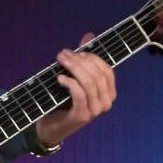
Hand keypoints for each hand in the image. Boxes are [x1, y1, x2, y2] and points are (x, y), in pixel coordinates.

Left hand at [35, 32, 116, 146]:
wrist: (53, 126)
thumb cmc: (66, 100)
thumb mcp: (76, 78)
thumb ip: (84, 59)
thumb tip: (89, 35)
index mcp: (109, 92)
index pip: (106, 70)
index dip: (93, 58)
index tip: (77, 51)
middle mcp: (106, 102)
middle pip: (97, 75)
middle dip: (79, 60)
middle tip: (63, 54)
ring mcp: (95, 110)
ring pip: (88, 83)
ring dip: (73, 68)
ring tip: (61, 61)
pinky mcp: (82, 115)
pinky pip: (79, 94)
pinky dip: (69, 82)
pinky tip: (60, 77)